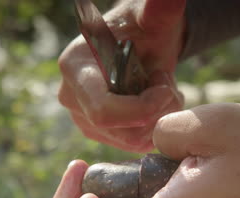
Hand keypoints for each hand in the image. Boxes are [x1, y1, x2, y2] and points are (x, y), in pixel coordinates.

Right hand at [58, 0, 184, 152]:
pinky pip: (132, 143)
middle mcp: (72, 97)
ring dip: (157, 118)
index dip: (142, 109)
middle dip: (155, 111)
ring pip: (130, 139)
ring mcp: (82, 117)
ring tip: (161, 89)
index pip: (103, 110)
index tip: (166, 89)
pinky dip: (152, 127)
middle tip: (167, 84)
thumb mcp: (152, 19)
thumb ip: (157, 11)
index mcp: (75, 68)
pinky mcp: (98, 130)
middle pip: (120, 129)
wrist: (139, 45)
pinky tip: (155, 104)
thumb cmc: (144, 29)